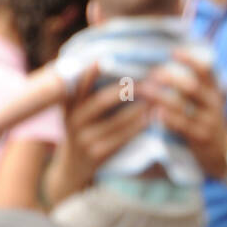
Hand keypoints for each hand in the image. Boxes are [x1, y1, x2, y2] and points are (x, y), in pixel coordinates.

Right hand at [45, 63, 149, 201]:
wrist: (72, 169)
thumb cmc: (82, 131)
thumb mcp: (75, 112)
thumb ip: (84, 93)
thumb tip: (103, 60)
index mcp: (69, 107)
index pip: (79, 85)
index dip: (90, 72)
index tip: (104, 58)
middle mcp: (74, 121)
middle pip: (102, 100)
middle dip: (127, 88)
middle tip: (148, 78)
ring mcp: (85, 139)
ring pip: (117, 120)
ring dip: (140, 106)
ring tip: (157, 95)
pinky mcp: (98, 154)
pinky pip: (123, 137)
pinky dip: (139, 125)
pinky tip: (152, 116)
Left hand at [141, 50, 226, 179]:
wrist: (226, 153)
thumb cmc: (209, 122)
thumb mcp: (210, 102)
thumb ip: (198, 84)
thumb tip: (174, 60)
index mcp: (215, 91)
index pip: (206, 71)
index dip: (191, 60)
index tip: (174, 52)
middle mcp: (213, 104)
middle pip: (192, 86)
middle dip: (171, 78)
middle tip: (153, 74)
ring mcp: (207, 121)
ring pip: (182, 106)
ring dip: (161, 96)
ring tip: (144, 90)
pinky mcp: (200, 137)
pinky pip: (181, 126)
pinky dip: (166, 118)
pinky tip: (153, 113)